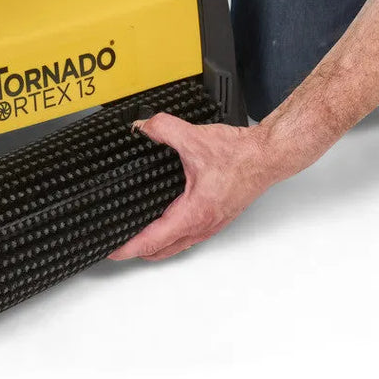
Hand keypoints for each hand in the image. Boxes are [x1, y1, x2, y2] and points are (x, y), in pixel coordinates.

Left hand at [108, 114, 290, 261]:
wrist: (267, 156)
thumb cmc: (241, 156)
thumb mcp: (194, 138)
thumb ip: (163, 129)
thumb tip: (143, 127)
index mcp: (194, 213)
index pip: (153, 240)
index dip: (128, 247)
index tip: (111, 250)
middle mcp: (203, 225)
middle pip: (161, 250)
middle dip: (136, 251)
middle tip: (115, 244)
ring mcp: (211, 225)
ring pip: (176, 245)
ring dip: (154, 245)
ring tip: (133, 237)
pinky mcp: (216, 218)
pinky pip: (187, 236)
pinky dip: (170, 236)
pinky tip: (162, 222)